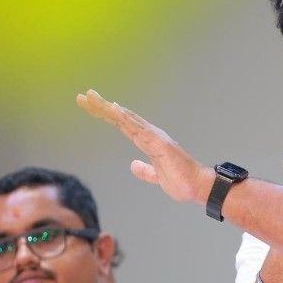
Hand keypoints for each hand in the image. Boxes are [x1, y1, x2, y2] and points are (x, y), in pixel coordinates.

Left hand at [76, 89, 213, 203]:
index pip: (124, 126)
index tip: (92, 105)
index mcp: (149, 142)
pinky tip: (114, 109)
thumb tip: (133, 165)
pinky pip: (138, 129)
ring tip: (92, 97)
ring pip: (127, 119)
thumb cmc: (181, 181)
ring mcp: (155, 138)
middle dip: (102, 107)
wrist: (198, 187)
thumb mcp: (156, 177)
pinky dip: (125, 118)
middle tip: (84, 96)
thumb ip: (145, 170)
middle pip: (122, 118)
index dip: (107, 115)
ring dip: (109, 108)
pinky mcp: (159, 144)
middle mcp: (151, 135)